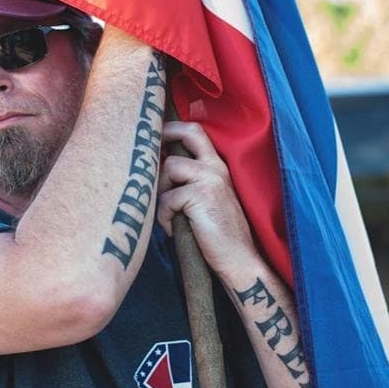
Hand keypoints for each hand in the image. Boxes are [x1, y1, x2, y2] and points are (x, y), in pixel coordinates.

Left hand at [158, 121, 256, 277]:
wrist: (239, 259)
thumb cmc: (219, 235)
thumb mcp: (207, 199)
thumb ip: (190, 181)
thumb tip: (159, 169)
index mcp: (217, 167)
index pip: (196, 132)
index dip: (173, 128)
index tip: (155, 136)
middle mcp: (216, 167)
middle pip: (188, 132)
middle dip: (164, 135)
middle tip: (149, 151)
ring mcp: (210, 179)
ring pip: (170, 167)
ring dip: (162, 191)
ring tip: (170, 213)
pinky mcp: (201, 196)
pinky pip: (167, 198)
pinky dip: (165, 216)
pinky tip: (174, 229)